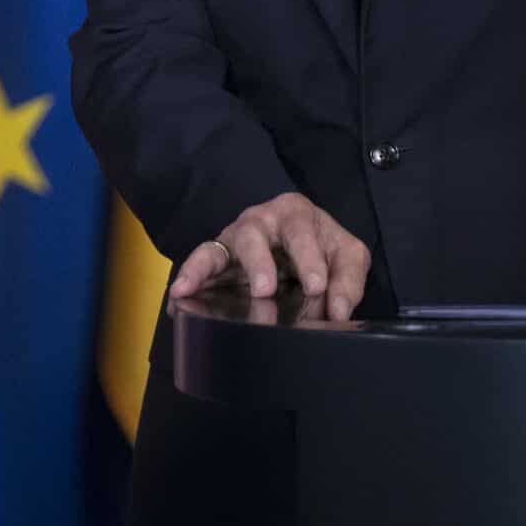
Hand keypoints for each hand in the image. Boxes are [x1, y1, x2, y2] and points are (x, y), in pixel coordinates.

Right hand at [170, 191, 371, 321]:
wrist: (303, 250)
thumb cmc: (324, 249)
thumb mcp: (347, 257)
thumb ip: (348, 281)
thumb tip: (338, 311)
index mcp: (295, 215)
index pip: (301, 232)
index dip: (308, 259)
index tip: (316, 287)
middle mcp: (259, 221)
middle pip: (253, 233)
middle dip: (258, 262)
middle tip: (264, 290)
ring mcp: (233, 241)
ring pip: (217, 249)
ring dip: (208, 271)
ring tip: (192, 291)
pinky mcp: (218, 262)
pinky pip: (198, 267)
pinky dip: (187, 279)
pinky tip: (177, 298)